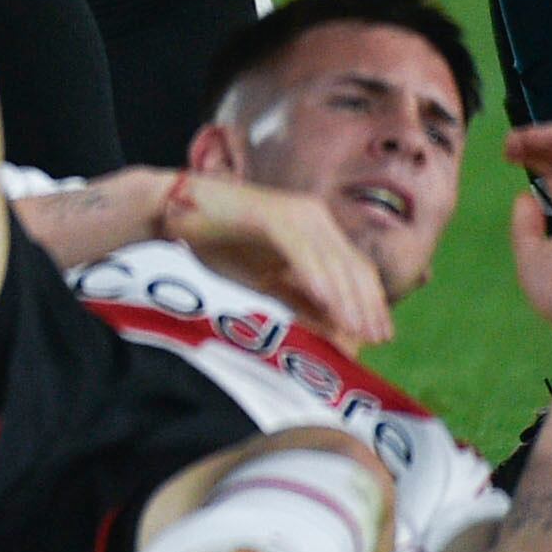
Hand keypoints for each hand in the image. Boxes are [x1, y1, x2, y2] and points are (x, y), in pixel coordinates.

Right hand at [165, 171, 395, 349]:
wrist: (172, 212)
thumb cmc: (217, 243)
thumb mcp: (266, 281)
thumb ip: (301, 301)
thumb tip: (336, 331)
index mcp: (317, 229)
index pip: (357, 269)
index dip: (371, 304)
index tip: (378, 336)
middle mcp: (314, 216)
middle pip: (353, 266)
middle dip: (366, 306)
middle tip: (374, 339)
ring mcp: (296, 212)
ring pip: (332, 261)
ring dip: (346, 298)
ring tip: (355, 329)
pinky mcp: (273, 214)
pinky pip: (302, 251)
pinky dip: (316, 277)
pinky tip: (326, 302)